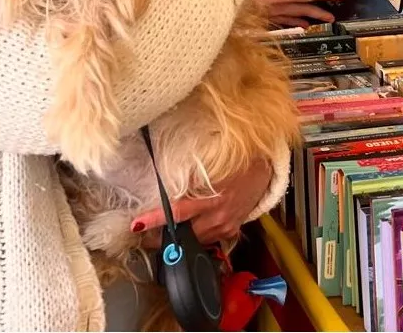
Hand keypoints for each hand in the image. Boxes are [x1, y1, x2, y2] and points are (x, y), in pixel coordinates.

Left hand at [130, 157, 273, 243]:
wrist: (265, 169)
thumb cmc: (237, 162)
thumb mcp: (213, 166)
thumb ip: (190, 178)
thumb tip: (164, 185)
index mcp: (212, 198)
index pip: (177, 211)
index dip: (156, 219)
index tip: (137, 225)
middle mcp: (219, 216)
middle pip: (183, 234)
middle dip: (161, 237)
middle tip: (143, 236)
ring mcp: (226, 226)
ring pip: (195, 240)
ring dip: (179, 238)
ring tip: (162, 234)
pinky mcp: (232, 230)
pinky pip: (209, 238)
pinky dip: (197, 235)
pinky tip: (190, 230)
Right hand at [247, 0, 345, 27]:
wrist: (213, 3)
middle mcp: (275, 8)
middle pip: (302, 9)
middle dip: (319, 11)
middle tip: (332, 14)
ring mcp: (267, 15)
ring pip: (291, 18)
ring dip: (305, 19)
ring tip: (314, 22)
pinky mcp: (259, 19)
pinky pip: (279, 22)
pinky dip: (289, 22)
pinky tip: (292, 25)